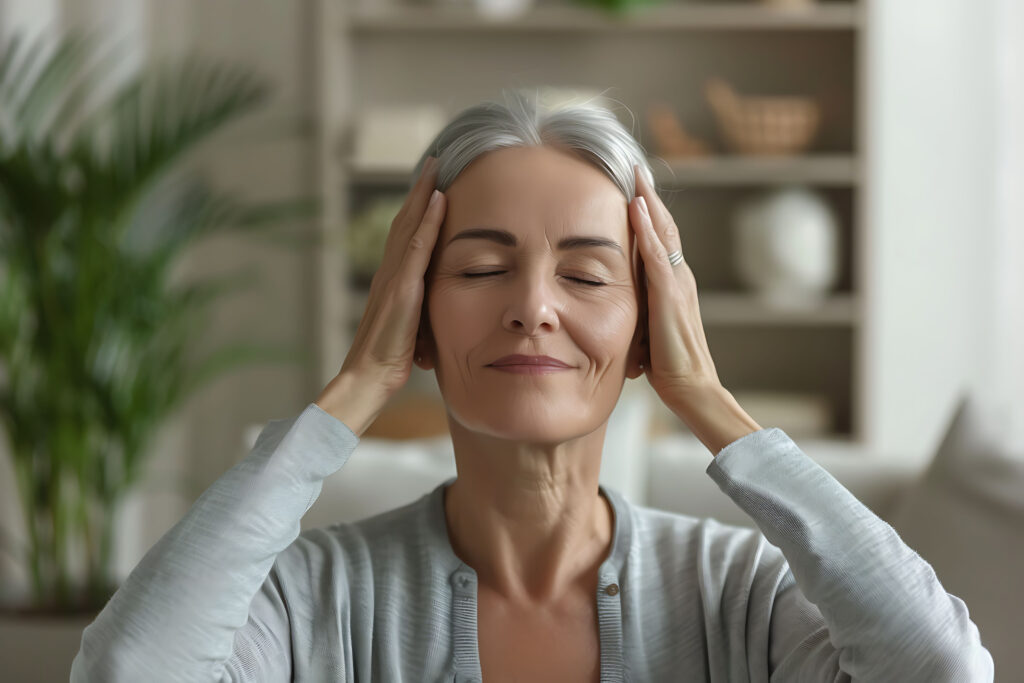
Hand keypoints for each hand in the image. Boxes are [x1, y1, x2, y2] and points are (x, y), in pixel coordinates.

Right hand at [316, 156, 445, 433]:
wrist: (369, 377)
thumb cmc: (391, 362)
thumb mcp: (413, 330)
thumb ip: (422, 314)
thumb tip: (435, 316)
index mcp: (393, 282)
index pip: (407, 237)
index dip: (418, 211)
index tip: (432, 187)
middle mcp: (389, 272)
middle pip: (405, 221)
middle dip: (420, 191)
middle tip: (434, 162)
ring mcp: (393, 277)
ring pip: (408, 225)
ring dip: (423, 194)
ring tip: (436, 167)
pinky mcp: (401, 287)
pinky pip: (416, 246)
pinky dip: (427, 220)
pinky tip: (438, 199)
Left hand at [629, 163, 722, 407]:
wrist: (692, 388)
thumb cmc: (666, 366)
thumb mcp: (645, 329)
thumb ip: (635, 311)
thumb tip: (611, 308)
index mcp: (672, 284)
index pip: (659, 239)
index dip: (649, 213)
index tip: (634, 188)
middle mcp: (679, 277)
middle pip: (664, 226)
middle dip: (650, 196)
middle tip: (636, 166)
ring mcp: (677, 283)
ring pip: (663, 232)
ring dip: (649, 200)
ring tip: (636, 173)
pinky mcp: (669, 295)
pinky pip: (656, 253)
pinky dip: (647, 227)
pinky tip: (637, 206)